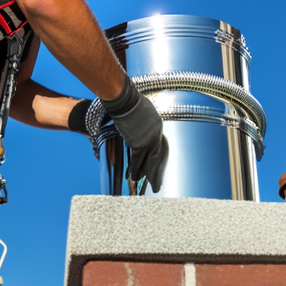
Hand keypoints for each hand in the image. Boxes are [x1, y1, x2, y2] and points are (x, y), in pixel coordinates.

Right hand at [102, 74, 168, 192]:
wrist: (125, 100)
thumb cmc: (129, 101)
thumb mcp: (141, 111)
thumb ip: (142, 121)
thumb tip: (137, 125)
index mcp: (158, 124)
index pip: (160, 146)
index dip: (157, 158)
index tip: (155, 166)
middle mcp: (156, 133)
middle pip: (158, 157)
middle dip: (156, 172)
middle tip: (157, 185)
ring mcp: (149, 139)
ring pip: (148, 161)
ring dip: (144, 174)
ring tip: (142, 183)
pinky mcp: (139, 143)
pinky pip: (137, 160)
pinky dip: (134, 169)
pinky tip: (133, 178)